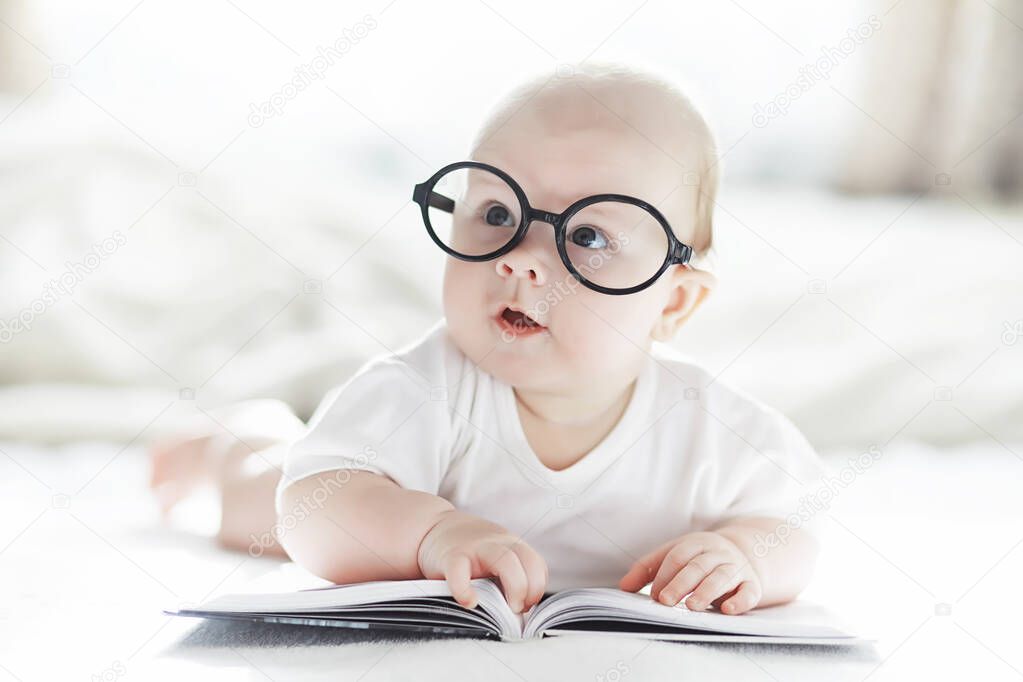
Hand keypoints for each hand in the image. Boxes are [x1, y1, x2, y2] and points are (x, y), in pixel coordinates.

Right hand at [417, 510, 547, 612]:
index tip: (526, 606)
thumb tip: (520, 617)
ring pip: (506, 562)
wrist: (434, 528)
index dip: (537, 588)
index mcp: (512, 547)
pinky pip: (460, 571)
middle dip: (530, 590)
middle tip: (517, 609)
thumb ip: (509, 579)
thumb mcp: (495, 558)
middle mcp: (499, 545)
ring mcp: (476, 548)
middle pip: (529, 561)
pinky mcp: (451, 556)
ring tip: (504, 611)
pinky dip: (465, 590)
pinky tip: (469, 602)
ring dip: (514, 588)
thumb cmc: (469, 555)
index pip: (537, 565)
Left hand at [619, 531, 762, 614]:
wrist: (746, 553)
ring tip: (692, 606)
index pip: (677, 556)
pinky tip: (728, 609)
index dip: (664, 575)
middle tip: (665, 601)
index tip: (654, 596)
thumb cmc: (700, 559)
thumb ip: (648, 569)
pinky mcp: (752, 585)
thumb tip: (623, 587)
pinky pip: (749, 591)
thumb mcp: (675, 555)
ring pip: (722, 577)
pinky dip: (740, 600)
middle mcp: (716, 553)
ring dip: (706, 591)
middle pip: (698, 566)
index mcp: (695, 544)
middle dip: (680, 584)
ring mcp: (736, 568)